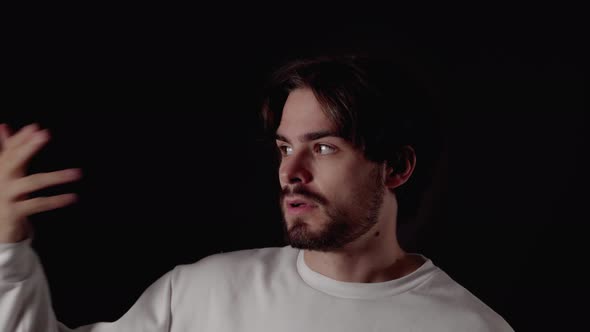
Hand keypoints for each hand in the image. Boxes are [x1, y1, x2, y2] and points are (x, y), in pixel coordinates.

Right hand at [0, 123, 81, 242]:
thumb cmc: (5, 192)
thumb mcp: (6, 171)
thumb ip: (9, 149)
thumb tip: (4, 126)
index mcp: (1, 168)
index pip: (10, 149)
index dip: (22, 138)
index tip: (36, 127)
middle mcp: (2, 180)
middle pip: (14, 160)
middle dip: (28, 147)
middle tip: (44, 134)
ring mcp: (7, 196)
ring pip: (34, 182)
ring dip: (57, 177)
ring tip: (78, 173)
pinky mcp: (15, 212)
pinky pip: (39, 203)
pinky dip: (57, 201)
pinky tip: (73, 197)